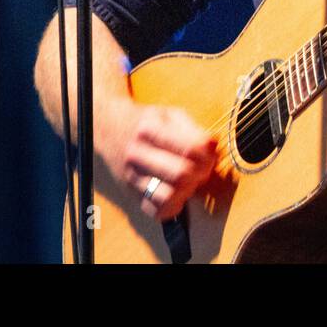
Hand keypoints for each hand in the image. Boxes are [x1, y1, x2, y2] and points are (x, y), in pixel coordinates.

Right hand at [101, 100, 217, 221]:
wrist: (112, 129)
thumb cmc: (148, 122)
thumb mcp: (171, 115)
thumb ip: (195, 130)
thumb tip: (214, 147)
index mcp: (149, 130)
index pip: (190, 149)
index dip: (209, 154)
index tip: (211, 152)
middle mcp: (137, 154)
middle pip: (182, 175)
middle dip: (201, 173)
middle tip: (203, 168)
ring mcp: (132, 177)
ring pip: (169, 197)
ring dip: (187, 191)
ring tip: (190, 181)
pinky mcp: (132, 195)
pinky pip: (157, 211)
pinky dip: (172, 206)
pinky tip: (177, 193)